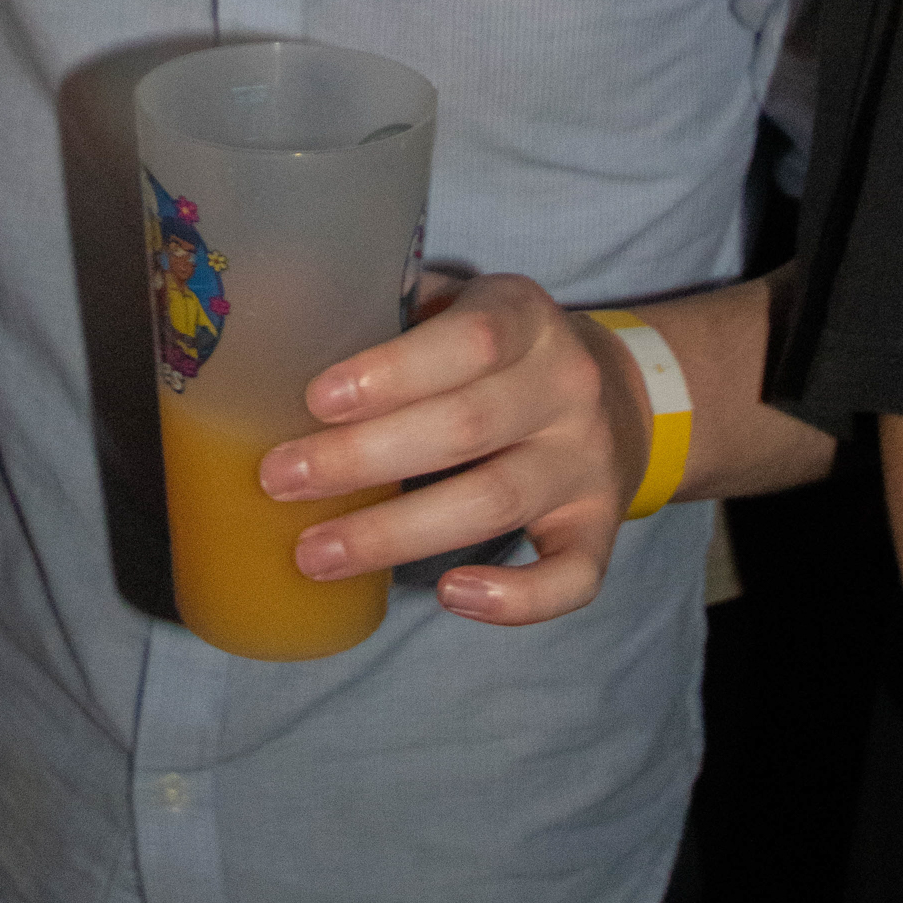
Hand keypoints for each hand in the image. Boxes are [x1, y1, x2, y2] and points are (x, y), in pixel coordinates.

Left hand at [259, 274, 657, 626]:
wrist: (621, 393)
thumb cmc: (500, 351)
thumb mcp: (463, 305)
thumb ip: (399, 313)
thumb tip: (289, 332)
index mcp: (525, 318)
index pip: (469, 340)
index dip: (392, 372)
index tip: (316, 400)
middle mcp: (566, 387)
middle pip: (465, 427)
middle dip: (362, 459)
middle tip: (280, 480)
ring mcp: (588, 461)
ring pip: (495, 501)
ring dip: (397, 533)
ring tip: (316, 554)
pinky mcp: (601, 527)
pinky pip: (573, 576)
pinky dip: (517, 598)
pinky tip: (451, 597)